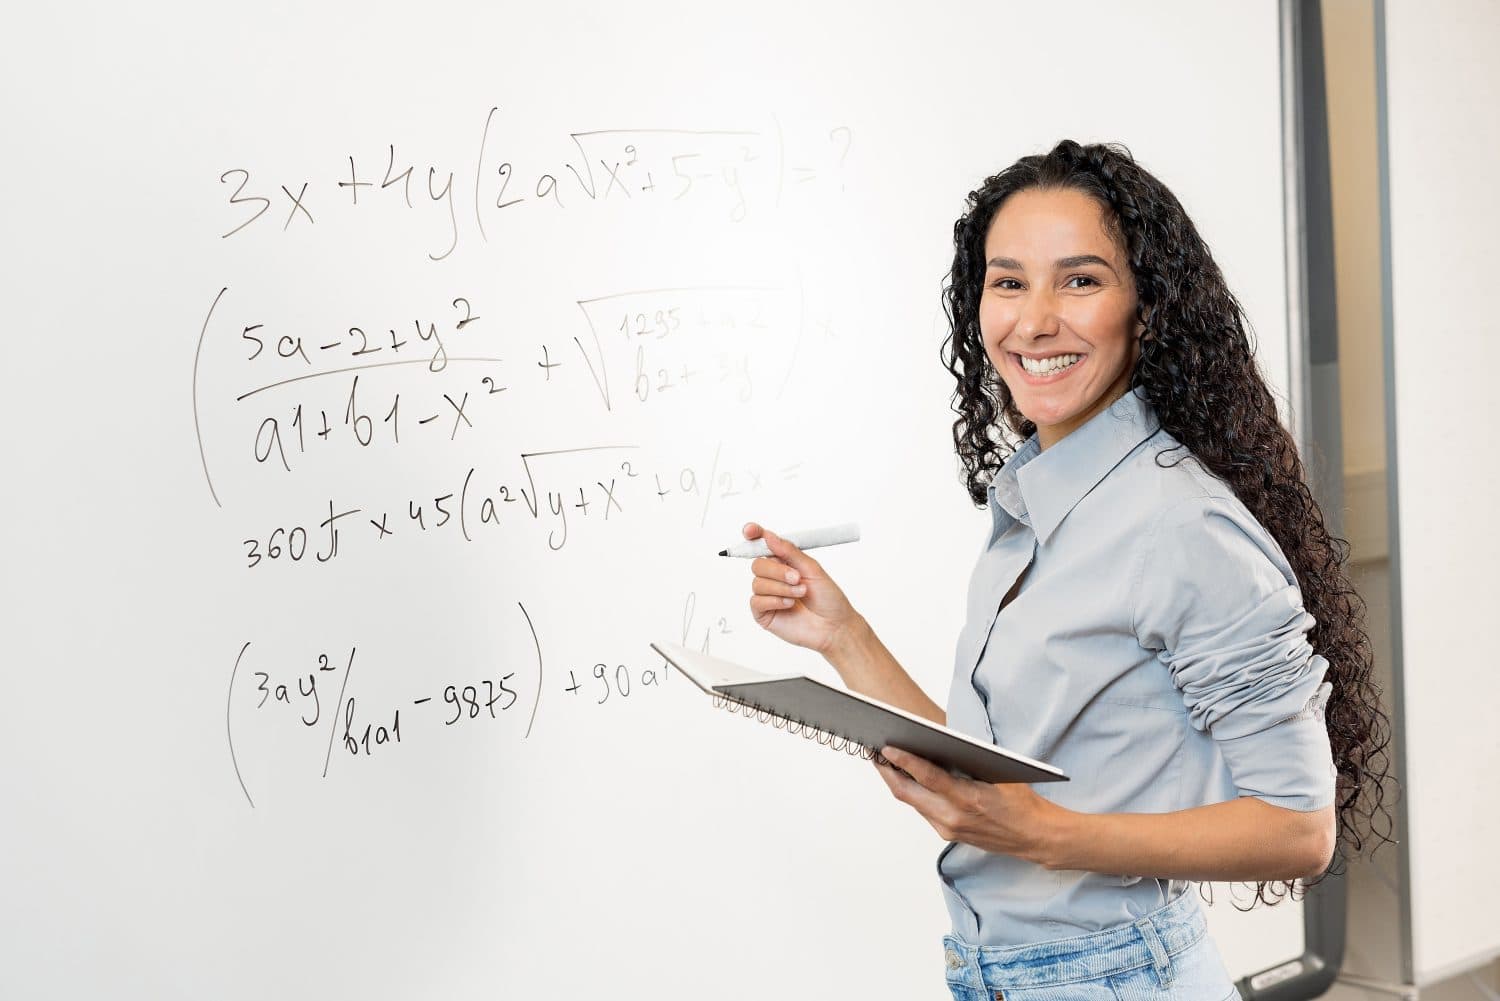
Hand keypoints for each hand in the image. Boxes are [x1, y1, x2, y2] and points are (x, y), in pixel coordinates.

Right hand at [743, 521, 861, 656]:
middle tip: (797, 578)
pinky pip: (756, 601)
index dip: (754, 536)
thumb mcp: (812, 569)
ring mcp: (768, 596)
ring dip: (781, 587)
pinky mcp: (764, 614)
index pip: (763, 545)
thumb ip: (789, 552)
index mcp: (785, 563)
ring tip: (800, 594)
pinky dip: (774, 600)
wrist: (834, 626)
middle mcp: (774, 578)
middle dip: (777, 570)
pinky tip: (790, 605)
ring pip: (757, 583)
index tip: (750, 531)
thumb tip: (769, 536)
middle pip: (757, 564)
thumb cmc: (828, 598)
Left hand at [873, 745, 1067, 866]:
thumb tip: (940, 744)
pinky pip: (923, 811)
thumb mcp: (999, 774)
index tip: (887, 748)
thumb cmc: (1022, 803)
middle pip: (908, 794)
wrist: (1035, 837)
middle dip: (887, 772)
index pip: (927, 777)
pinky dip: (913, 794)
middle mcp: (953, 817)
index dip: (904, 762)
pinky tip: (907, 780)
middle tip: (874, 752)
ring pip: (912, 803)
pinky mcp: (948, 834)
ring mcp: (948, 828)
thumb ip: (968, 763)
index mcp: (967, 799)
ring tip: (885, 762)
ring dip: (897, 783)